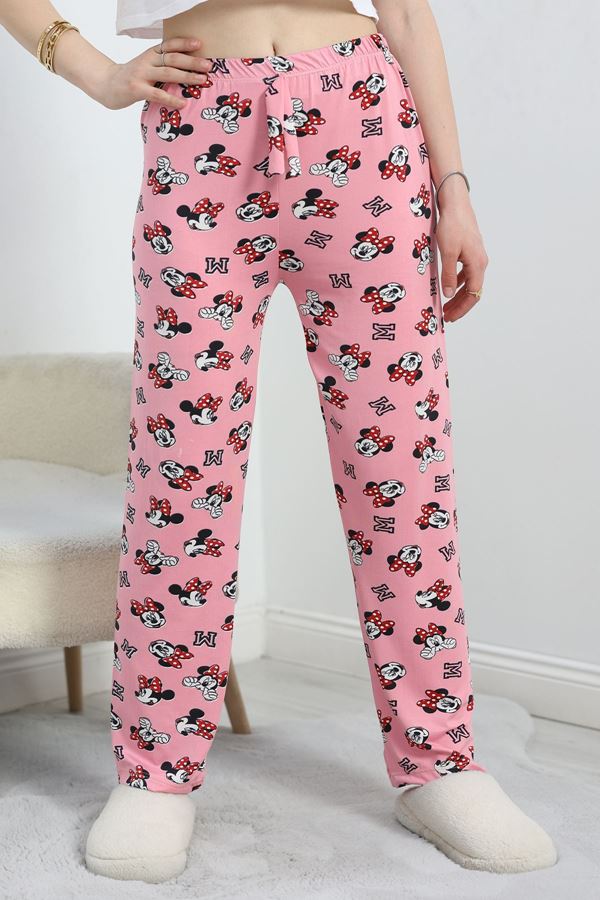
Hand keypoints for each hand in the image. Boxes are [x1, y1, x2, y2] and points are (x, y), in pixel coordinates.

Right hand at [94, 37, 211, 110]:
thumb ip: (161, 66)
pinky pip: (158, 94)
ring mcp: (141, 75)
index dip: (184, 43)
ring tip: (202, 80)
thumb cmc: (131, 78)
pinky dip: (172, 98)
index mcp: (150, 54)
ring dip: (187, 76)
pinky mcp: (137, 90)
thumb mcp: (145, 66)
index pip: (169, 45)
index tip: (199, 44)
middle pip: (172, 58)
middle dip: (192, 61)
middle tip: (208, 65)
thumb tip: (185, 70)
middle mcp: (146, 61)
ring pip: (168, 74)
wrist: (106, 85)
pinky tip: (183, 103)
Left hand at [435, 187, 488, 322]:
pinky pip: (466, 272)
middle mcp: (480, 262)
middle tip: (446, 316)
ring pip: (469, 282)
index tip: (450, 317)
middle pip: (473, 290)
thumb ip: (448, 275)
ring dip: (458, 295)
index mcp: (477, 264)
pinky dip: (457, 282)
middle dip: (460, 305)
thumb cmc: (452, 225)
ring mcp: (476, 256)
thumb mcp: (447, 252)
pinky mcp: (470, 250)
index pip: (473, 294)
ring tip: (446, 304)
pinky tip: (449, 286)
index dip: (462, 308)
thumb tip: (448, 295)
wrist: (455, 203)